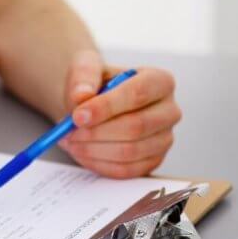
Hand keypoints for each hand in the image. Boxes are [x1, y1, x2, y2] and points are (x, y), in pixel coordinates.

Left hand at [58, 51, 181, 177]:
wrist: (94, 104)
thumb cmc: (95, 84)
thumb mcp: (85, 68)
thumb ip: (83, 77)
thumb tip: (81, 96)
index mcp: (160, 81)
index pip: (138, 94)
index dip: (106, 107)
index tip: (77, 116)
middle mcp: (169, 111)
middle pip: (136, 127)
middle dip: (96, 132)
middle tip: (67, 132)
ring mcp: (164, 139)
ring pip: (129, 152)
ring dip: (93, 150)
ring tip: (70, 141)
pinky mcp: (152, 161)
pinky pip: (125, 170)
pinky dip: (98, 164)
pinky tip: (81, 153)